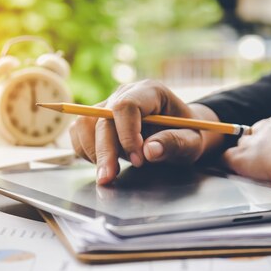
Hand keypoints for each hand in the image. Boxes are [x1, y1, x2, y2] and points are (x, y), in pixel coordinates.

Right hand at [69, 80, 225, 184]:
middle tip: (110, 178)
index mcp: (150, 92)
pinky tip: (105, 163)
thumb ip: (175, 143)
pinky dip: (86, 152)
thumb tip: (149, 151)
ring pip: (84, 125)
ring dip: (94, 152)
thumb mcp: (192, 142)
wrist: (182, 133)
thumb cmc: (190, 135)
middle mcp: (125, 94)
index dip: (126, 135)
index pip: (125, 106)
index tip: (138, 160)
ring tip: (112, 171)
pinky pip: (78, 133)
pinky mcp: (97, 120)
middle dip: (105, 152)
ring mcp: (108, 106)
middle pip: (100, 119)